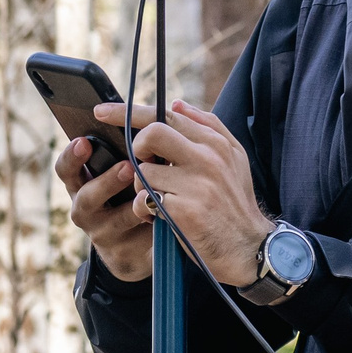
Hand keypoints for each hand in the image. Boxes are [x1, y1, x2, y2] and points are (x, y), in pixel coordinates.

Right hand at [57, 118, 153, 280]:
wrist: (142, 243)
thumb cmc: (134, 194)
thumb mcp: (129, 170)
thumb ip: (135, 146)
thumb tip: (167, 108)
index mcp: (84, 182)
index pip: (67, 168)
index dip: (72, 156)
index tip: (84, 141)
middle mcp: (86, 206)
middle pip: (84, 196)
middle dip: (104, 181)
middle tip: (127, 166)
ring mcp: (102, 232)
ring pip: (112, 221)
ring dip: (129, 206)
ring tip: (145, 191)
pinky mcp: (123, 252)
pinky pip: (135, 239)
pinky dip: (149, 224)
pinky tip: (163, 214)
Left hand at [114, 100, 277, 289]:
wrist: (250, 247)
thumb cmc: (235, 202)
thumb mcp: (233, 158)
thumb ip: (207, 126)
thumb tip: (175, 105)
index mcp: (215, 142)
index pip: (166, 116)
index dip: (129, 112)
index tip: (102, 111)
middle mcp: (207, 158)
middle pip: (151, 134)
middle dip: (138, 148)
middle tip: (145, 165)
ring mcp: (196, 184)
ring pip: (143, 171)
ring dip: (144, 187)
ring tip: (162, 199)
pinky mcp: (184, 211)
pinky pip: (144, 200)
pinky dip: (145, 210)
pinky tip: (162, 217)